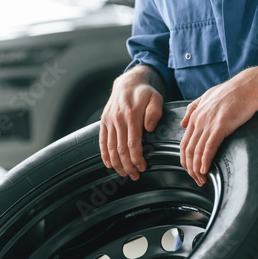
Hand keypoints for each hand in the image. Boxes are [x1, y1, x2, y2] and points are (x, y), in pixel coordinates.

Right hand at [100, 65, 165, 179]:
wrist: (128, 82)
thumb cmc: (144, 93)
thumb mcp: (155, 98)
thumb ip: (154, 112)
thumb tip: (149, 127)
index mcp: (131, 115)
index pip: (133, 143)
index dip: (137, 158)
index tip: (142, 167)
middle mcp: (118, 119)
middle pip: (121, 149)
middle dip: (127, 166)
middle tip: (135, 176)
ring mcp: (109, 121)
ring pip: (110, 148)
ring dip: (117, 164)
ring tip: (124, 174)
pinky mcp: (103, 122)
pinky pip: (102, 141)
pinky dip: (104, 155)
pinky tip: (109, 165)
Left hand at [180, 69, 257, 185]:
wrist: (250, 86)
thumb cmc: (232, 92)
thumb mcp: (206, 96)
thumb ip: (192, 109)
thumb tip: (182, 123)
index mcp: (195, 116)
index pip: (184, 143)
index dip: (185, 160)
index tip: (191, 170)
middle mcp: (198, 120)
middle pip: (187, 151)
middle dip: (190, 169)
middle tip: (196, 180)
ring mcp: (208, 123)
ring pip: (196, 151)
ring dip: (197, 169)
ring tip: (201, 180)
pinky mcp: (221, 126)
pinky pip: (209, 147)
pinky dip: (205, 161)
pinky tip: (205, 170)